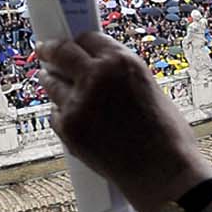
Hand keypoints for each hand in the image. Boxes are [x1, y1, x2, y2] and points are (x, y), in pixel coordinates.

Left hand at [36, 32, 211, 211]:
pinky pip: (57, 115)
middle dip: (50, 49)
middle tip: (44, 50)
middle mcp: (97, 76)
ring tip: (49, 80)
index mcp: (123, 61)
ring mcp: (79, 102)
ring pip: (52, 83)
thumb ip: (121, 78)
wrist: (164, 173)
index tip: (71, 43)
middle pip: (62, 52)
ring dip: (50, 81)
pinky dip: (62, 116)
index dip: (79, 42)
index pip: (88, 38)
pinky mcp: (69, 128)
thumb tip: (99, 74)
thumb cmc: (167, 136)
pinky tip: (73, 120)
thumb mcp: (150, 89)